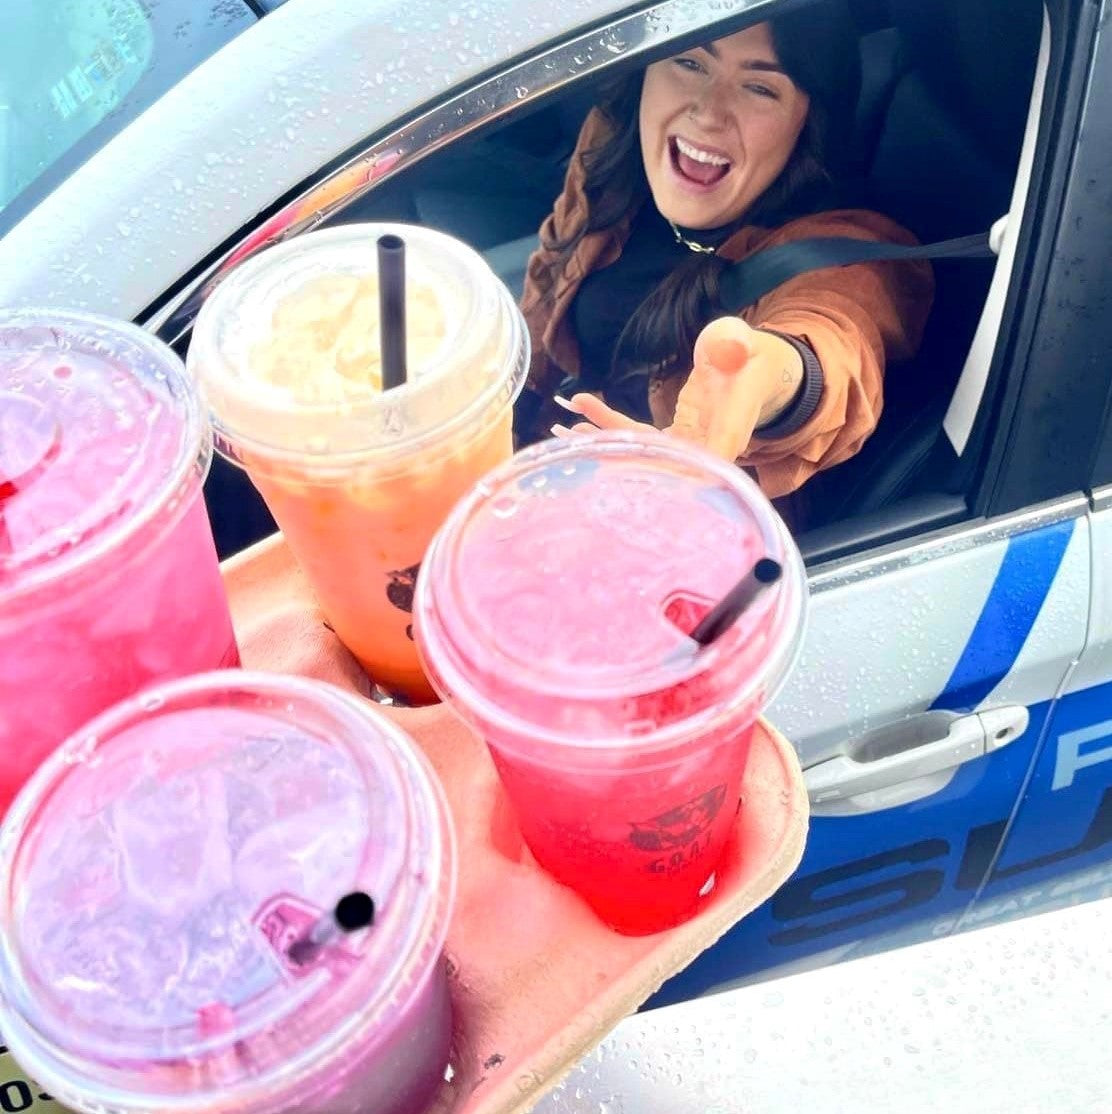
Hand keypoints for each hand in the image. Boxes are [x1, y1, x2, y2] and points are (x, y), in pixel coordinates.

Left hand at [553, 317, 803, 460]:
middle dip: (619, 453)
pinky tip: (576, 418)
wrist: (755, 374)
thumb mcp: (747, 346)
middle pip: (663, 460)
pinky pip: (636, 439)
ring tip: (564, 430)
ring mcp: (688, 448)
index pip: (706, 456)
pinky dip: (607, 428)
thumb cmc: (752, 360)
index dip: (675, 466)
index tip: (637, 471)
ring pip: (643, 452)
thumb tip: (726, 344)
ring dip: (603, 440)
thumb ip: (736, 344)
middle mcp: (707, 449)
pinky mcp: (672, 441)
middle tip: (580, 445)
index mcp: (731, 431)